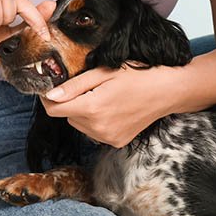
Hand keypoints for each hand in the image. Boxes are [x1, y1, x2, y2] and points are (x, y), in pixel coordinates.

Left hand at [41, 64, 179, 147]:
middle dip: (70, 103)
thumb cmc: (138, 76)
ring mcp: (108, 137)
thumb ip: (75, 85)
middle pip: (67, 117)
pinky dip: (96, 122)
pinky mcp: (116, 142)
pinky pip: (94, 133)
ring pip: (79, 125)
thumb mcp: (104, 72)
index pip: (54, 110)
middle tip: (88, 88)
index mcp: (93, 107)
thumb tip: (50, 95)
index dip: (48, 99)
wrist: (167, 92)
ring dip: (83, 113)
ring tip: (103, 98)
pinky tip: (112, 110)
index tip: (50, 89)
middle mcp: (98, 127)